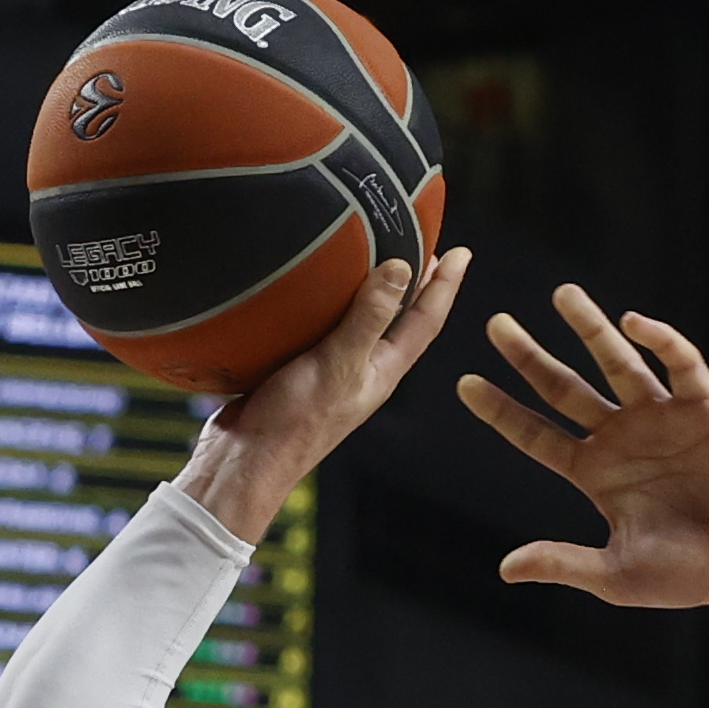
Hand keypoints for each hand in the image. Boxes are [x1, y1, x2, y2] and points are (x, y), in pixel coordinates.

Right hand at [181, 248, 476, 540]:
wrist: (245, 461)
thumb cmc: (294, 423)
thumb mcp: (338, 363)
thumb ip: (369, 317)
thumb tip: (402, 269)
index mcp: (382, 371)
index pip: (426, 321)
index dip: (445, 285)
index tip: (463, 252)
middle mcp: (363, 369)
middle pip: (400, 320)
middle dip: (416, 284)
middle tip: (426, 246)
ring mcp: (332, 371)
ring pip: (362, 321)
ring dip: (373, 290)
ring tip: (378, 256)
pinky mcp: (299, 368)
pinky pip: (325, 326)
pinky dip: (330, 302)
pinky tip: (316, 286)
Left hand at [452, 287, 708, 617]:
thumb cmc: (688, 575)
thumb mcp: (616, 575)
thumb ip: (563, 563)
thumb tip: (506, 569)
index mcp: (596, 474)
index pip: (537, 435)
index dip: (502, 411)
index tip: (466, 383)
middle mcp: (622, 438)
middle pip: (564, 388)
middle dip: (531, 357)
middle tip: (496, 323)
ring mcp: (662, 419)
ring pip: (617, 364)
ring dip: (591, 328)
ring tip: (562, 295)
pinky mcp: (706, 408)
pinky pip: (680, 364)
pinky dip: (659, 340)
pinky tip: (632, 322)